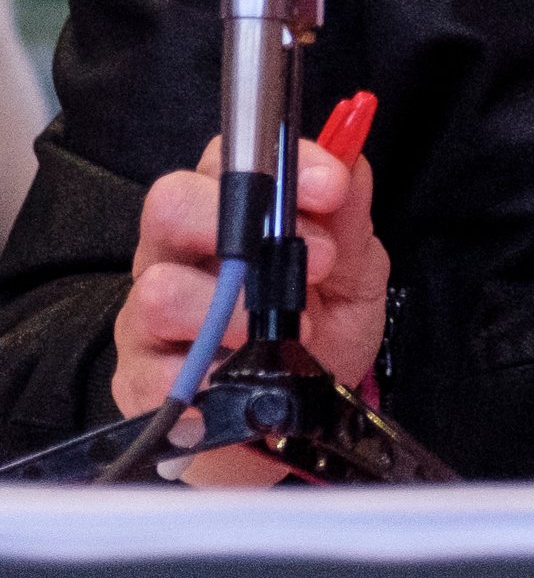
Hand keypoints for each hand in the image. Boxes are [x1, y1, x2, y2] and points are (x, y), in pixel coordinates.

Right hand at [112, 133, 388, 482]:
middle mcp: (175, 253)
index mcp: (226, 212)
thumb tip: (347, 166)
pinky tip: (242, 381)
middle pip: (168, 204)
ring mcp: (146, 315)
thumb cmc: (320, 329)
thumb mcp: (354, 273)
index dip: (277, 165)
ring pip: (160, 291)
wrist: (296, 418)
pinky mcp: (136, 378)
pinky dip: (211, 379)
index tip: (328, 188)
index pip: (227, 158)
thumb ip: (348, 220)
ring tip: (287, 334)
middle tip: (312, 264)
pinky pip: (157, 372)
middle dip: (238, 226)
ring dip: (236, 314)